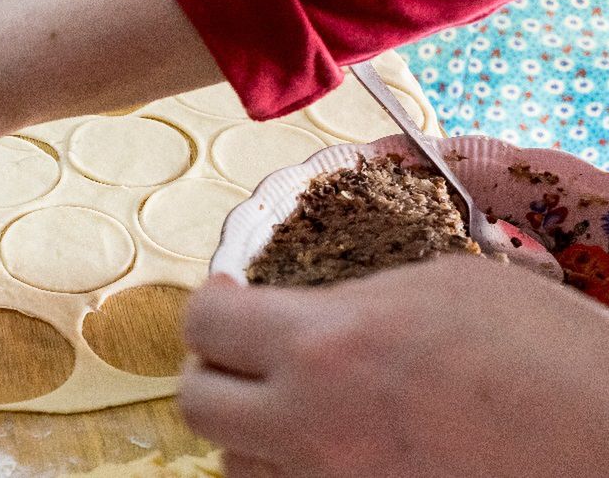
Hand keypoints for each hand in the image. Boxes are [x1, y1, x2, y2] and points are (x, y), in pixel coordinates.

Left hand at [180, 257, 608, 476]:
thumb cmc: (549, 353)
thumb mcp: (445, 286)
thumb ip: (355, 298)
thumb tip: (314, 309)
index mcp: (328, 344)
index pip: (206, 323)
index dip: (211, 305)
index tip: (231, 298)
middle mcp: (314, 425)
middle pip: (196, 404)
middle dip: (212, 371)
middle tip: (247, 354)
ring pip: (237, 466)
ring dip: (252, 430)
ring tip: (297, 407)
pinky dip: (295, 474)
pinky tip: (336, 451)